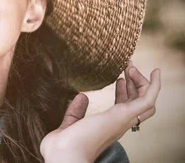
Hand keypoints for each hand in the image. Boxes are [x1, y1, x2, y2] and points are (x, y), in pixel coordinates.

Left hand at [40, 61, 160, 162]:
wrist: (64, 154)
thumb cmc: (64, 146)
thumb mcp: (70, 123)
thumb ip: (76, 111)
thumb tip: (82, 96)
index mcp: (108, 127)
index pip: (123, 108)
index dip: (123, 92)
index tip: (118, 79)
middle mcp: (119, 125)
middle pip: (135, 102)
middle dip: (134, 83)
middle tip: (127, 66)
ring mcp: (123, 120)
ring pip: (144, 100)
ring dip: (141, 81)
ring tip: (131, 66)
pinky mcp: (124, 116)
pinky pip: (148, 100)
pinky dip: (154, 85)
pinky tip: (154, 72)